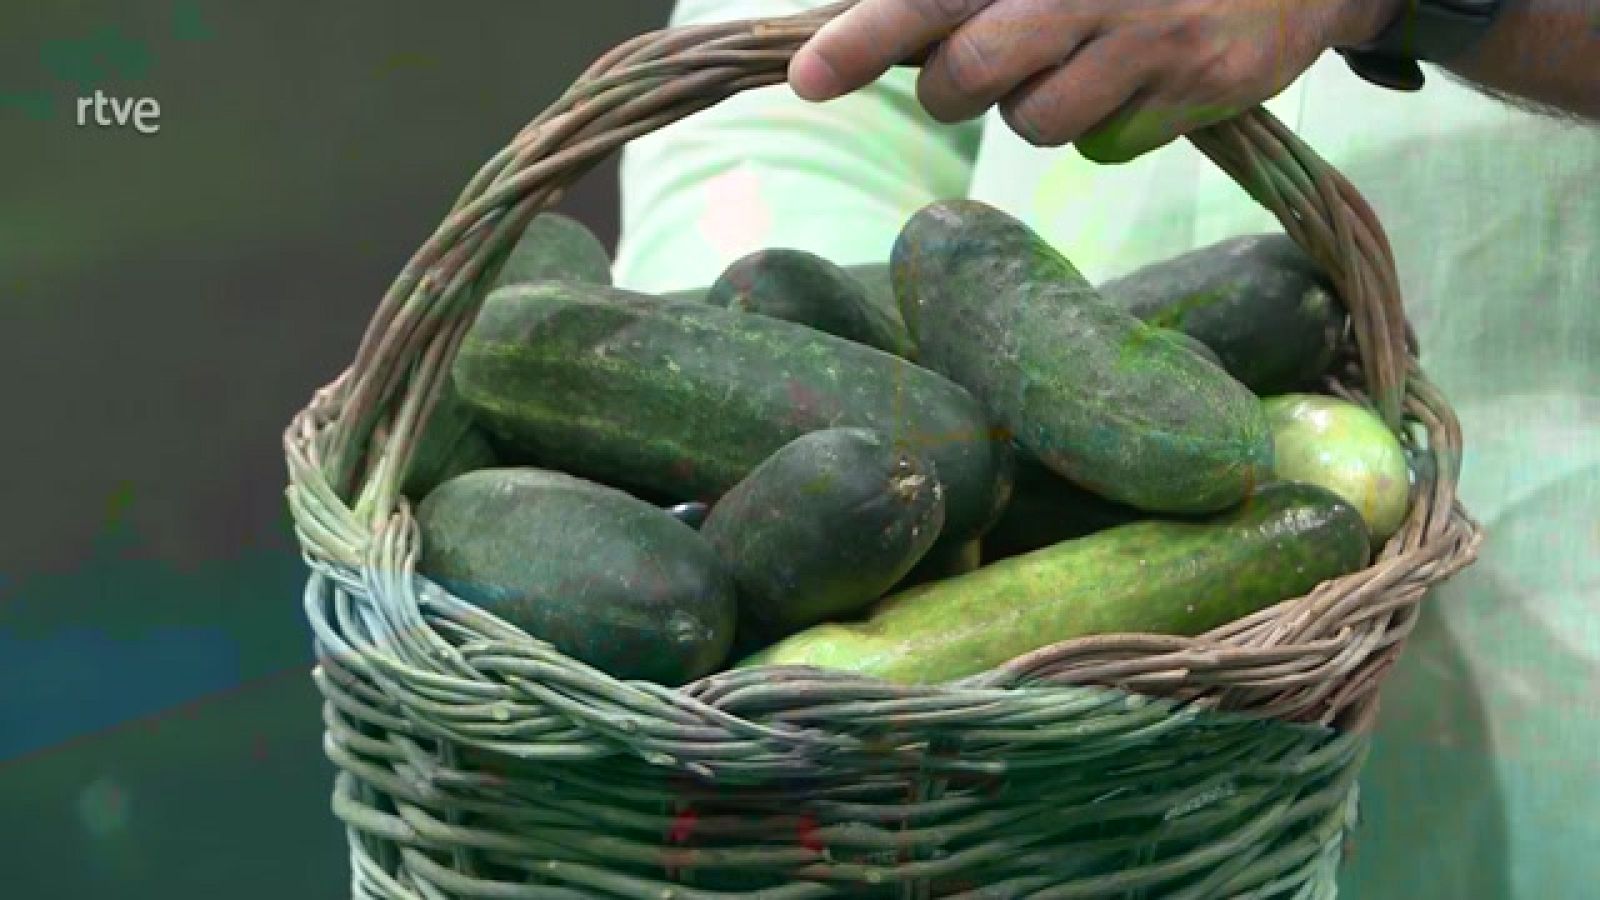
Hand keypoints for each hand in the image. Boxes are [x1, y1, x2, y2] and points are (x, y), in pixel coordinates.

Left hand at [789, 0, 1404, 161]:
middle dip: (951, 88)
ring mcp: (1150, 39)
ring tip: (1084, 58)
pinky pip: (1107, 147)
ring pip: (1036, 125)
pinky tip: (1138, 78)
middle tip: (970, 69)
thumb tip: (895, 24)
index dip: (863, 37)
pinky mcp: (1196, 87)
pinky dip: (1106, 126)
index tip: (807, 78)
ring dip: (1037, 108)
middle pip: (969, 77)